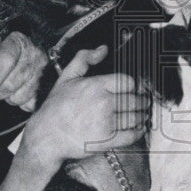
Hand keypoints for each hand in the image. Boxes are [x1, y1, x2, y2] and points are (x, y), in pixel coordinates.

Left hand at [0, 31, 46, 110]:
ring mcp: (43, 71)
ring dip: (10, 98)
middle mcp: (34, 55)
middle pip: (11, 84)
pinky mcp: (49, 84)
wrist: (41, 43)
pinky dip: (23, 103)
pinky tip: (20, 93)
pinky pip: (31, 103)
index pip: (5, 62)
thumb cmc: (15, 48)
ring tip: (8, 91)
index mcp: (18, 42)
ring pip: (20, 97)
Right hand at [23, 45, 149, 165]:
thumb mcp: (67, 77)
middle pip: (135, 100)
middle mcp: (103, 103)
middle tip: (143, 103)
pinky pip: (132, 135)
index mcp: (96, 85)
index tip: (135, 89)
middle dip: (141, 101)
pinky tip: (137, 128)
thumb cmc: (56, 108)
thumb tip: (102, 49)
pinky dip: (138, 131)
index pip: (128, 82)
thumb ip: (84, 58)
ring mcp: (107, 123)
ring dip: (142, 116)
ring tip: (142, 115)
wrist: (47, 136)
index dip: (133, 85)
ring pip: (136, 117)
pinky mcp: (108, 141)